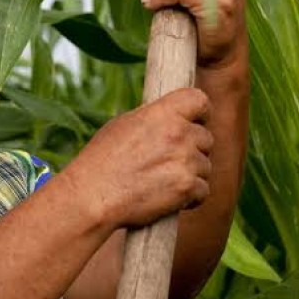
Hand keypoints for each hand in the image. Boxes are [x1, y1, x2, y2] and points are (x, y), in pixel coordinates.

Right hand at [66, 88, 213, 229]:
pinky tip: (167, 198)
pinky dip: (190, 197)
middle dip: (193, 150)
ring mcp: (185, 161)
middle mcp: (178, 133)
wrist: (92, 197)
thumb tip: (171, 120)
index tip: (194, 123)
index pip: (199, 100)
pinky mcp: (187, 187)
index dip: (199, 114)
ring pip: (205, 166)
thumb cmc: (100, 162)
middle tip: (168, 162)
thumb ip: (154, 120)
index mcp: (162, 113)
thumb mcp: (122, 126)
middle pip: (206, 138)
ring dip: (190, 175)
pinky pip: (203, 190)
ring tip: (161, 182)